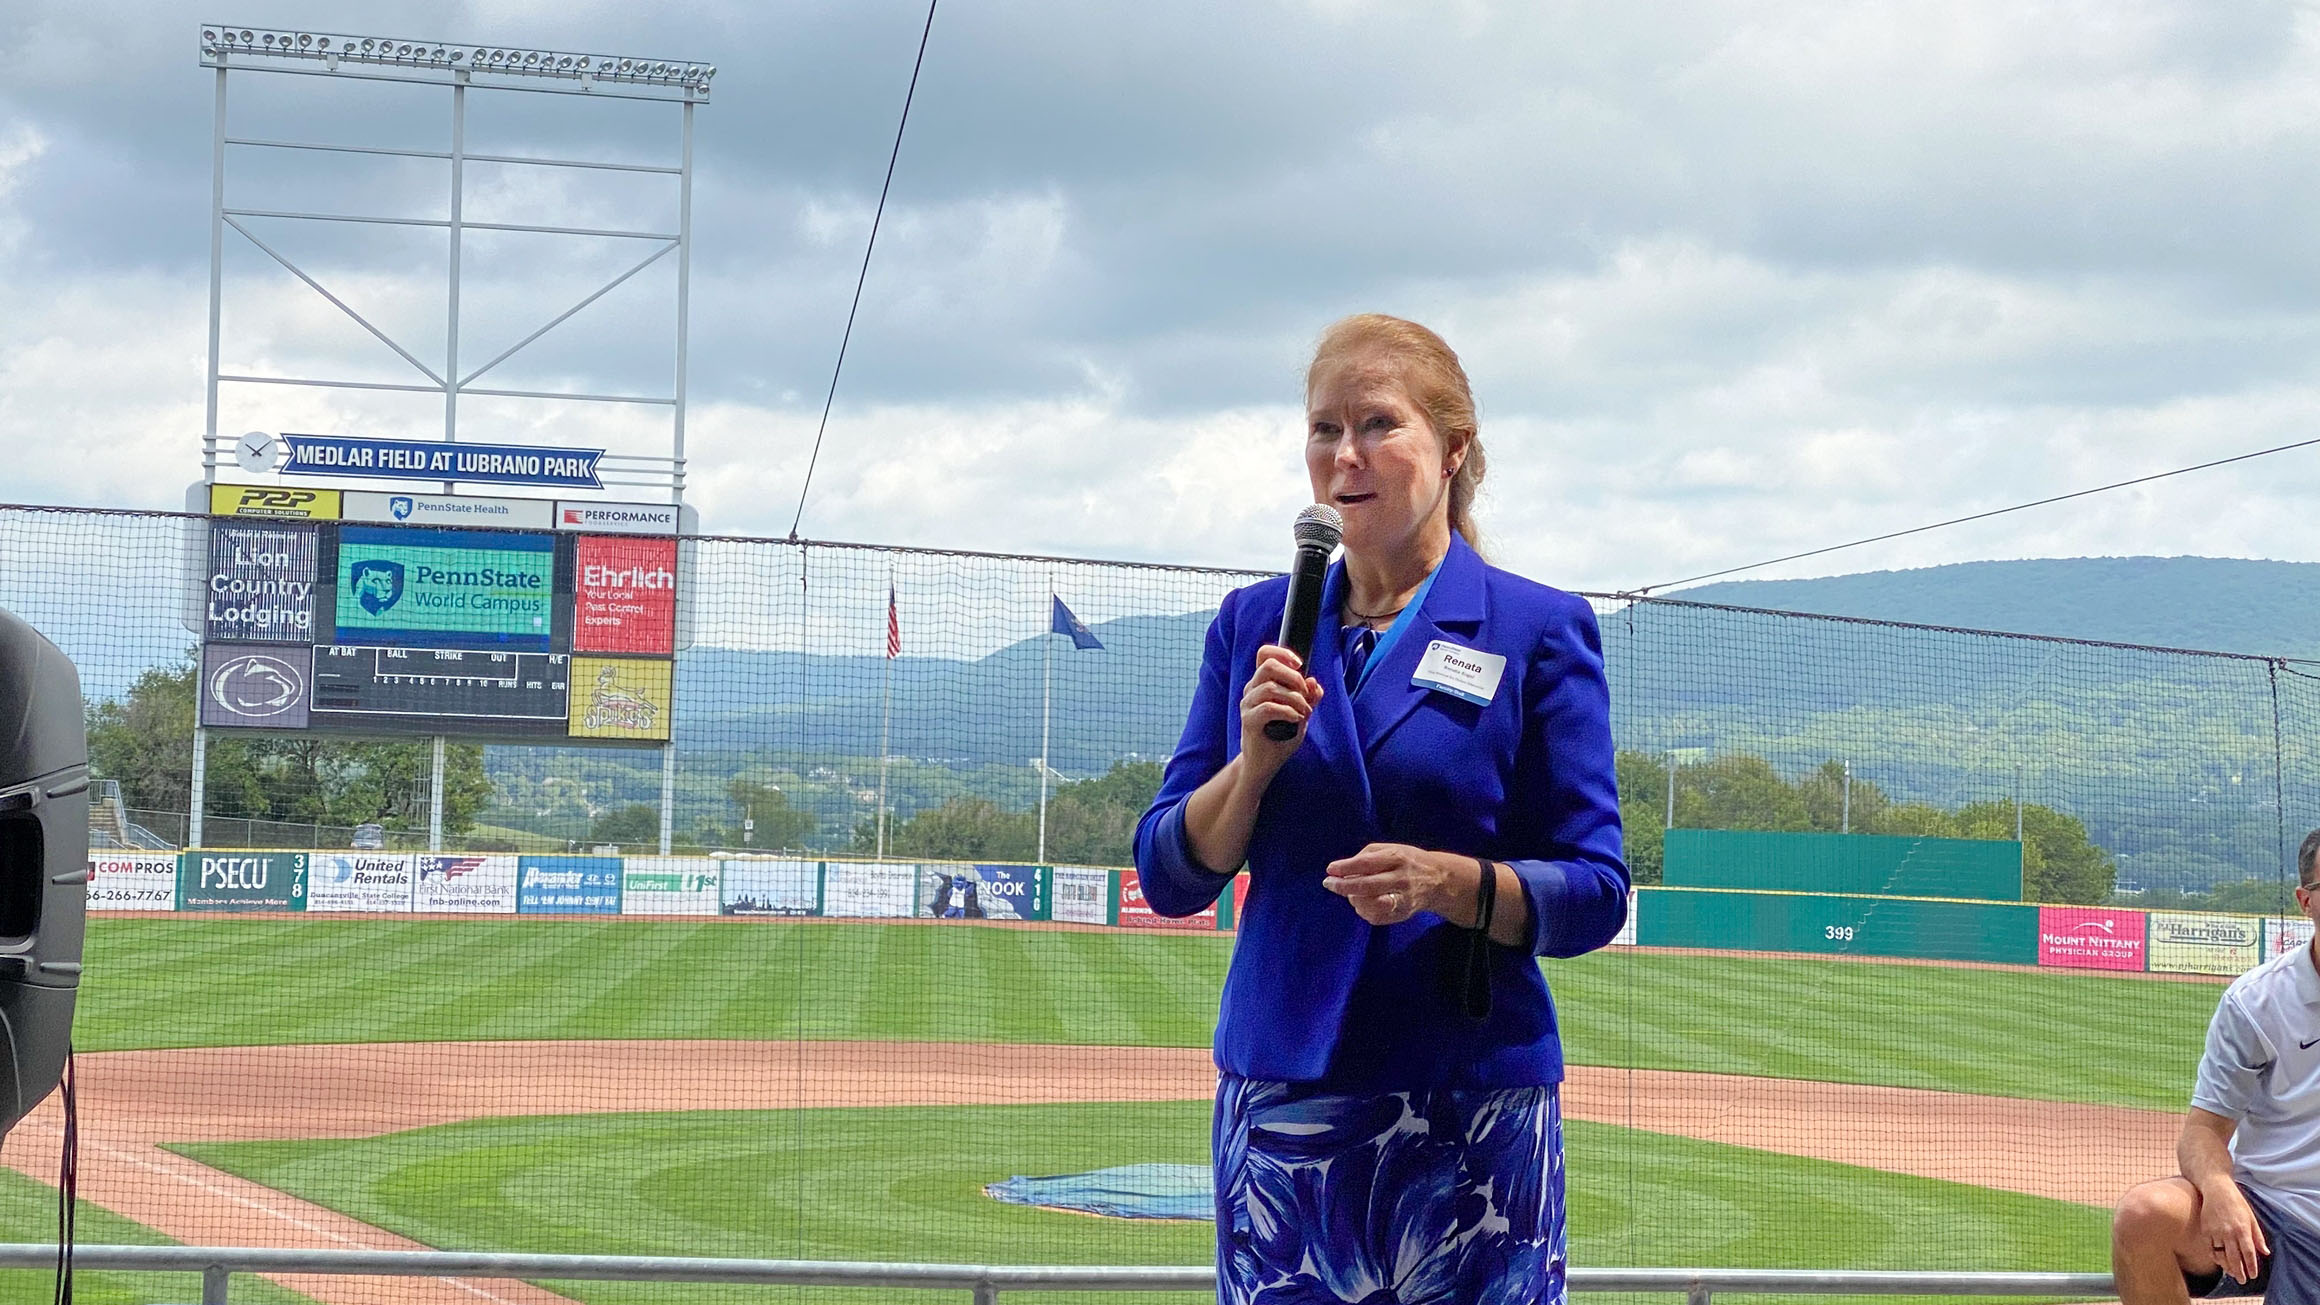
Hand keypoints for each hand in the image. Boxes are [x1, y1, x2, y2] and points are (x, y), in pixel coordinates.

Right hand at [1239, 644, 1321, 772]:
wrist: (1265, 763)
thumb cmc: (1281, 737)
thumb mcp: (1301, 713)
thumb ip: (1309, 698)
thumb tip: (1314, 682)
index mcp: (1262, 683)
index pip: (1265, 654)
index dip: (1282, 652)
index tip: (1300, 664)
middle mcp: (1252, 690)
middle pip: (1268, 665)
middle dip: (1292, 676)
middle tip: (1305, 693)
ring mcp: (1248, 705)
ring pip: (1270, 687)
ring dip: (1294, 699)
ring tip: (1304, 712)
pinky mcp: (1248, 721)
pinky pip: (1268, 708)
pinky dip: (1287, 712)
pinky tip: (1296, 719)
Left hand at [1324, 843, 1460, 925]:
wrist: (1438, 881)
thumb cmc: (1407, 861)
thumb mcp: (1391, 849)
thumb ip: (1367, 856)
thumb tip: (1342, 870)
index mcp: (1397, 858)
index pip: (1367, 864)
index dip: (1346, 867)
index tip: (1330, 869)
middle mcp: (1401, 880)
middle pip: (1368, 886)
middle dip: (1344, 886)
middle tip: (1328, 884)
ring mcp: (1403, 900)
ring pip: (1371, 905)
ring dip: (1354, 899)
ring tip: (1350, 893)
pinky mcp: (1402, 915)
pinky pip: (1375, 916)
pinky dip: (1363, 910)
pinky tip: (1363, 902)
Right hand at [2201, 1183, 2268, 1284]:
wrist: (2216, 1189)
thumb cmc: (2237, 1202)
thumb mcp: (2251, 1217)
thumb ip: (2258, 1236)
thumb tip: (2265, 1252)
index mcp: (2242, 1229)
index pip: (2248, 1252)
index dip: (2251, 1266)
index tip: (2253, 1275)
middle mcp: (2229, 1232)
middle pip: (2234, 1257)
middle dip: (2238, 1271)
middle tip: (2241, 1280)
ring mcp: (2215, 1231)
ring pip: (2221, 1254)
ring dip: (2226, 1266)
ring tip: (2231, 1273)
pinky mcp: (2205, 1229)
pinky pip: (2210, 1248)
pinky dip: (2215, 1257)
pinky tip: (2219, 1261)